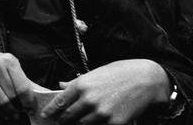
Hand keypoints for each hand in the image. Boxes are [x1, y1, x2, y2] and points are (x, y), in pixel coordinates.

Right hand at [0, 51, 35, 121]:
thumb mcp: (12, 70)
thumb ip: (29, 83)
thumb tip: (50, 94)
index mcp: (9, 60)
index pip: (23, 87)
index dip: (28, 102)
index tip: (29, 109)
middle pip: (12, 96)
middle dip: (18, 108)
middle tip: (19, 113)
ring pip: (1, 101)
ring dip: (8, 112)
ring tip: (12, 115)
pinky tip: (1, 113)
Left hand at [40, 59, 170, 123]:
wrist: (146, 80)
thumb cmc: (119, 72)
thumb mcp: (95, 73)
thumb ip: (76, 82)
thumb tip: (61, 85)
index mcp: (82, 85)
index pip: (60, 102)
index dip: (51, 110)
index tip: (45, 114)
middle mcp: (89, 100)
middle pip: (69, 116)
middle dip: (62, 120)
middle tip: (59, 121)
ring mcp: (102, 113)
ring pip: (82, 124)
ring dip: (78, 124)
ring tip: (75, 122)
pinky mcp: (114, 123)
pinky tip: (93, 123)